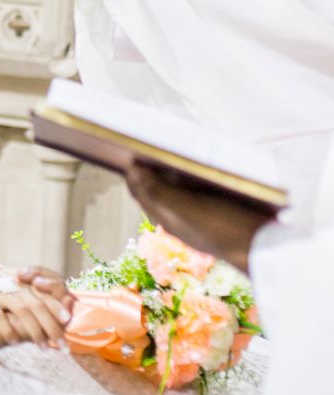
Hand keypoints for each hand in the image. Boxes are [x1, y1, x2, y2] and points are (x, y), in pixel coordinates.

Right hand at [0, 274, 74, 351]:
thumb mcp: (18, 288)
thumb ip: (37, 296)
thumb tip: (64, 308)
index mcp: (24, 281)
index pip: (45, 293)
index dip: (57, 306)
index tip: (68, 321)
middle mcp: (13, 283)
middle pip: (37, 305)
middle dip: (52, 327)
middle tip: (63, 346)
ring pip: (21, 310)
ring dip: (34, 331)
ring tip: (44, 348)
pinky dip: (8, 329)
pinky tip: (15, 343)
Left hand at [125, 162, 273, 274]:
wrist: (267, 249)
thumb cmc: (225, 228)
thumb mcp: (189, 209)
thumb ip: (159, 192)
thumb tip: (133, 171)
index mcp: (169, 220)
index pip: (142, 193)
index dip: (133, 173)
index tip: (127, 149)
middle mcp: (182, 220)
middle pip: (158, 190)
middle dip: (150, 169)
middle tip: (147, 144)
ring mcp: (202, 216)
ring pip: (180, 189)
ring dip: (174, 170)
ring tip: (171, 148)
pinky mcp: (222, 211)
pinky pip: (201, 190)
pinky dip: (195, 175)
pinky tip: (201, 163)